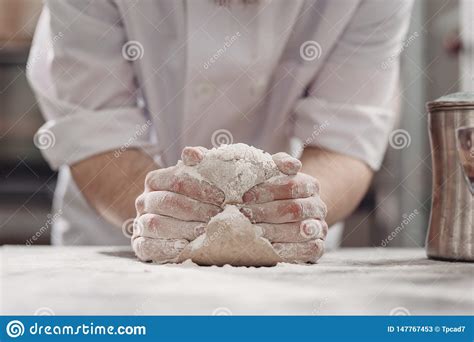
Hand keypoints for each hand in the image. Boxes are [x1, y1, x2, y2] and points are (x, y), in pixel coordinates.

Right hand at [132, 146, 224, 262]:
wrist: (185, 224)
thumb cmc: (197, 198)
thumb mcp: (201, 178)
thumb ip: (200, 163)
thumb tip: (192, 153)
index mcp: (155, 181)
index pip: (174, 180)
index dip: (199, 187)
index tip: (221, 196)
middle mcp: (143, 201)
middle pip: (167, 202)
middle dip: (195, 209)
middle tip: (217, 216)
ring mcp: (139, 224)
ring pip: (156, 224)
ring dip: (183, 228)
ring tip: (205, 231)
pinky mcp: (140, 245)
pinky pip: (148, 247)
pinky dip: (166, 247)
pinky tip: (186, 246)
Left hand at [241, 152, 327, 262]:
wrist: (291, 215)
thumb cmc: (276, 192)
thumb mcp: (275, 173)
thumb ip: (278, 164)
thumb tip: (290, 164)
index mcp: (310, 185)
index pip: (292, 186)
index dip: (268, 191)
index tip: (245, 196)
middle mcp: (318, 206)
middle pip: (294, 209)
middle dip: (266, 212)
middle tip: (245, 215)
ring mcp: (319, 227)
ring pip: (300, 229)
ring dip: (274, 231)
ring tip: (253, 231)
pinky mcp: (317, 246)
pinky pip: (309, 249)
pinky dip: (290, 249)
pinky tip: (272, 248)